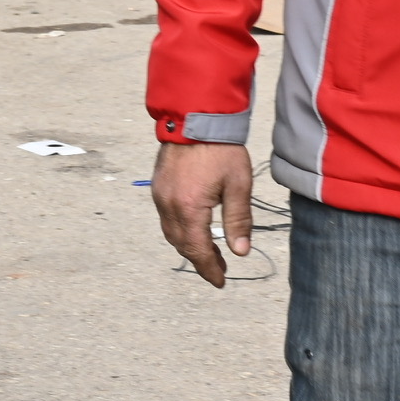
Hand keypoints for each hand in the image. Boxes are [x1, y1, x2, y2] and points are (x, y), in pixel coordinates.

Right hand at [152, 139, 259, 284]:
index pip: (198, 250)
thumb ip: (239, 220)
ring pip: (171, 233)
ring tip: (209, 253)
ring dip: (189, 246)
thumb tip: (241, 252)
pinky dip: (180, 231)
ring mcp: (160, 196)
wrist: (196, 119)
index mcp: (190, 208)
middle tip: (219, 269)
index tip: (221, 281)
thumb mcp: (238, 185)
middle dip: (200, 260)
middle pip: (182, 245)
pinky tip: (195, 229)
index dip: (209, 269)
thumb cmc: (221, 150)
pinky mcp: (158, 187)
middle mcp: (169, 205)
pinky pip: (166, 218)